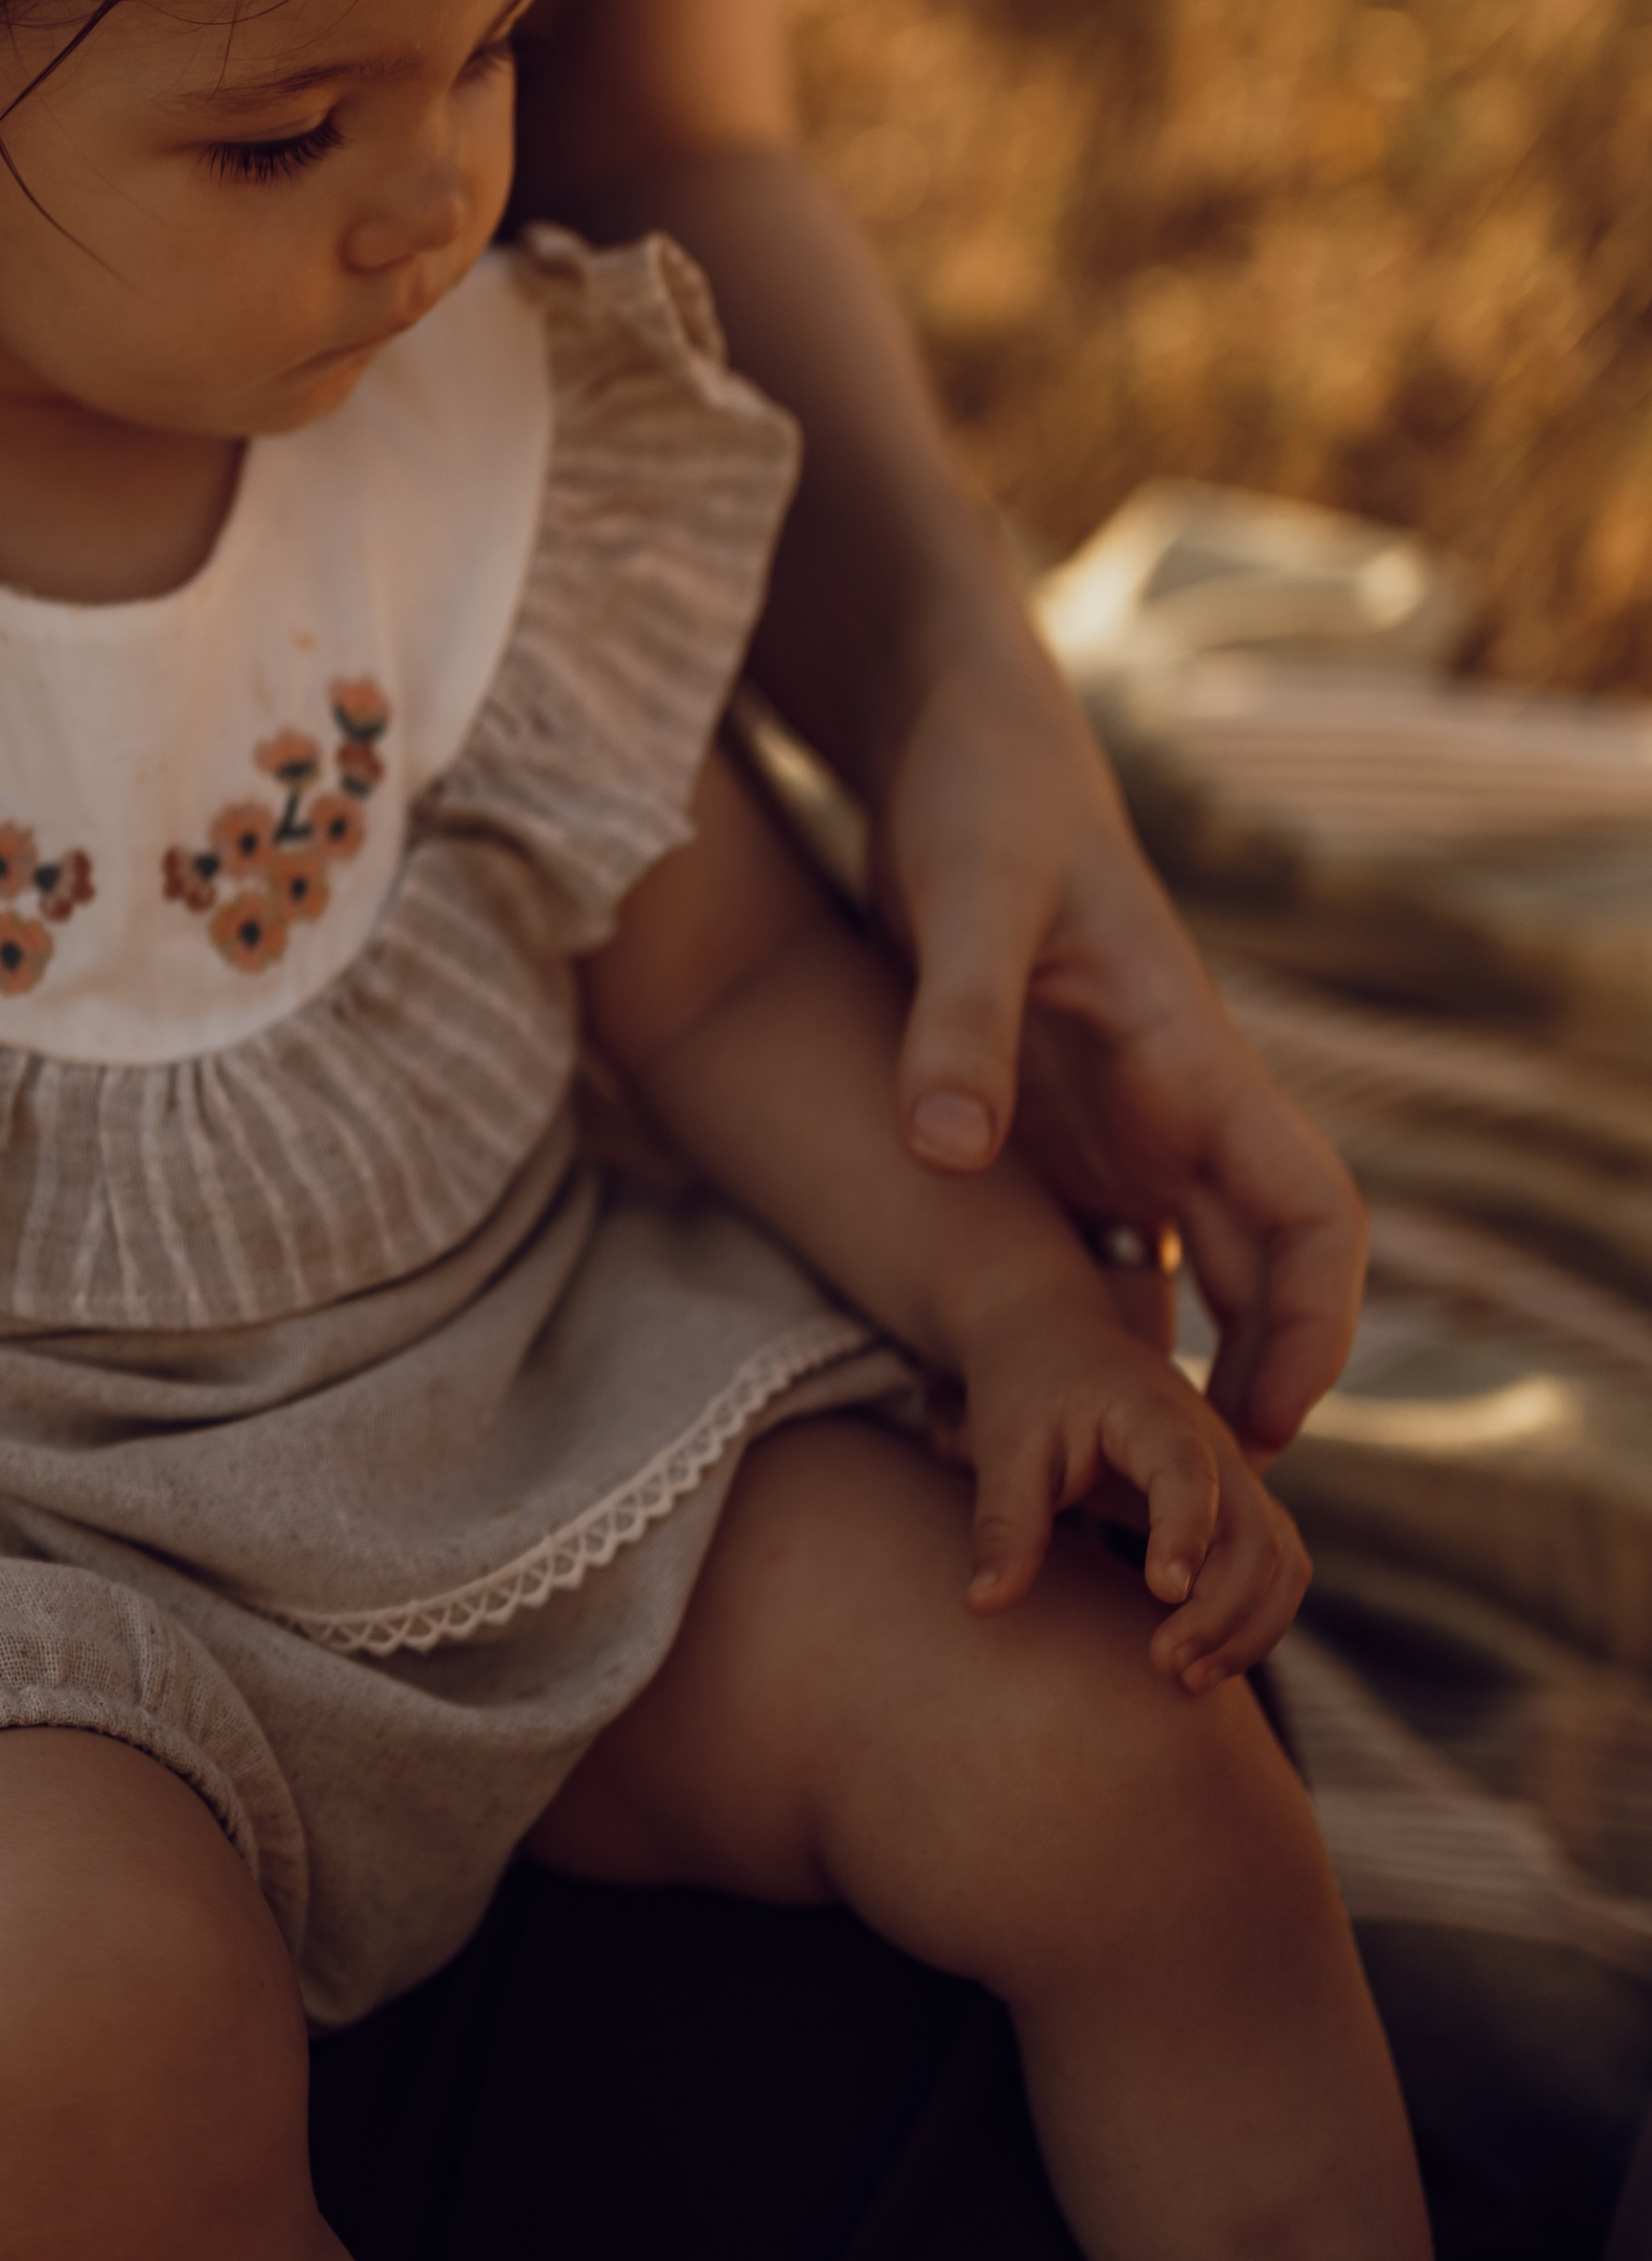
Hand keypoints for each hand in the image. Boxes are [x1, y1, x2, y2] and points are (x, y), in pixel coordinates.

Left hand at [875, 627, 1366, 1454]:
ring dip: (1150, 1375)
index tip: (1261, 1432)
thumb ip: (957, 1020)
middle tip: (1171, 1518)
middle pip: (1258, 1282)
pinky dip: (1069, 1324)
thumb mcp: (962, 898)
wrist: (952, 742)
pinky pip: (1085, 1252)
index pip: (1312, 1218)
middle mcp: (1171, 1108)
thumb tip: (948, 1154)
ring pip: (1173, 1283)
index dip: (1311, 1331)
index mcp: (1190, 1061)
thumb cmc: (975, 802)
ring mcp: (1114, 1121)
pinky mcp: (1048, 1121)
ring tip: (1083, 1493)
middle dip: (1242, 1397)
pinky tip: (995, 1399)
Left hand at [941, 1295, 1312, 1693]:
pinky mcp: (1231, 1504)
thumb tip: (981, 1607)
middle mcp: (1211, 1441)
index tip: (1162, 1594)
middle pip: (1257, 1531)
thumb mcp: (1005, 1446)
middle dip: (1224, 1609)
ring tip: (1185, 1678)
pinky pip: (1273, 1567)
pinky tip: (1199, 1659)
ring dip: (1249, 1626)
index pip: (1188, 1472)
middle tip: (1163, 1665)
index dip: (1186, 1533)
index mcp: (1152, 1411)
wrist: (1054, 1332)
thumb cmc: (1025, 1386)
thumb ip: (1003, 1524)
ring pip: (1282, 1558)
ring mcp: (1231, 1473)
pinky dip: (1252, 1618)